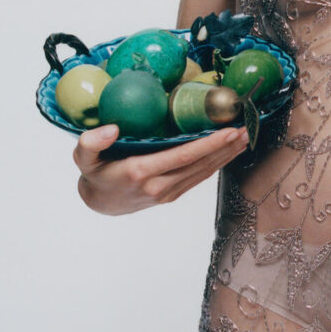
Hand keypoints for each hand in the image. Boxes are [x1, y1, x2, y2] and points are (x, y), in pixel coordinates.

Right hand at [73, 123, 250, 215]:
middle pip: (200, 165)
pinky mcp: (172, 194)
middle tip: (247, 129)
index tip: (228, 131)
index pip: (182, 156)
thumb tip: (111, 129)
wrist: (98, 203)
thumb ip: (90, 142)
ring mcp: (167, 192)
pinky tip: (228, 152)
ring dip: (226, 156)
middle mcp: (158, 185)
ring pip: (204, 173)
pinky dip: (216, 164)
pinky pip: (199, 178)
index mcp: (140, 172)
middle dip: (226, 147)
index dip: (208, 144)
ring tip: (245, 138)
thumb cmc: (94, 174)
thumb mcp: (83, 158)